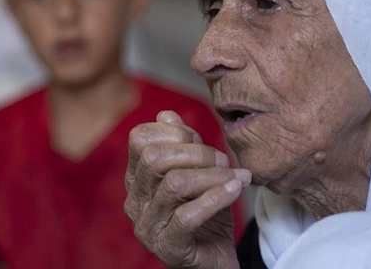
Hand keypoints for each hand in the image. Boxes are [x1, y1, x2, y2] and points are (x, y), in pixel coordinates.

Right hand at [124, 110, 250, 268]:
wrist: (217, 260)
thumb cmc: (207, 215)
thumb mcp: (198, 173)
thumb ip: (184, 145)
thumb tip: (166, 115)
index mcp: (136, 180)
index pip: (140, 140)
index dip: (173, 132)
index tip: (200, 140)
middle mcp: (135, 202)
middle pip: (155, 158)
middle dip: (196, 152)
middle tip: (224, 160)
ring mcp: (148, 228)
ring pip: (174, 184)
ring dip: (211, 174)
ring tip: (235, 176)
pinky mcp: (169, 248)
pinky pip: (187, 216)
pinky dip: (216, 197)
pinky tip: (236, 188)